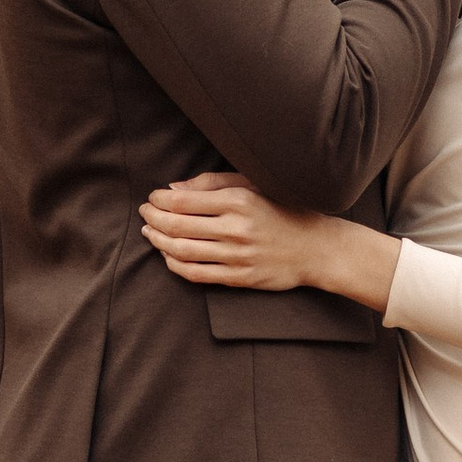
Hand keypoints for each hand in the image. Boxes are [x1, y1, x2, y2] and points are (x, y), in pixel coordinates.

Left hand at [140, 172, 399, 309]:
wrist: (316, 248)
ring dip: (158, 241)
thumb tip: (172, 189)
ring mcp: (237, 256)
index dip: (159, 200)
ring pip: (181, 251)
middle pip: (177, 225)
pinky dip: (174, 264)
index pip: (183, 200)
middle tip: (144, 213)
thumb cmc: (283, 210)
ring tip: (150, 232)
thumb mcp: (254, 185)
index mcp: (239, 200)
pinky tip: (168, 255)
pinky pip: (195, 274)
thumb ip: (213, 183)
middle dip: (152, 219)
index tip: (152, 197)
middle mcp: (236, 229)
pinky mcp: (240, 278)